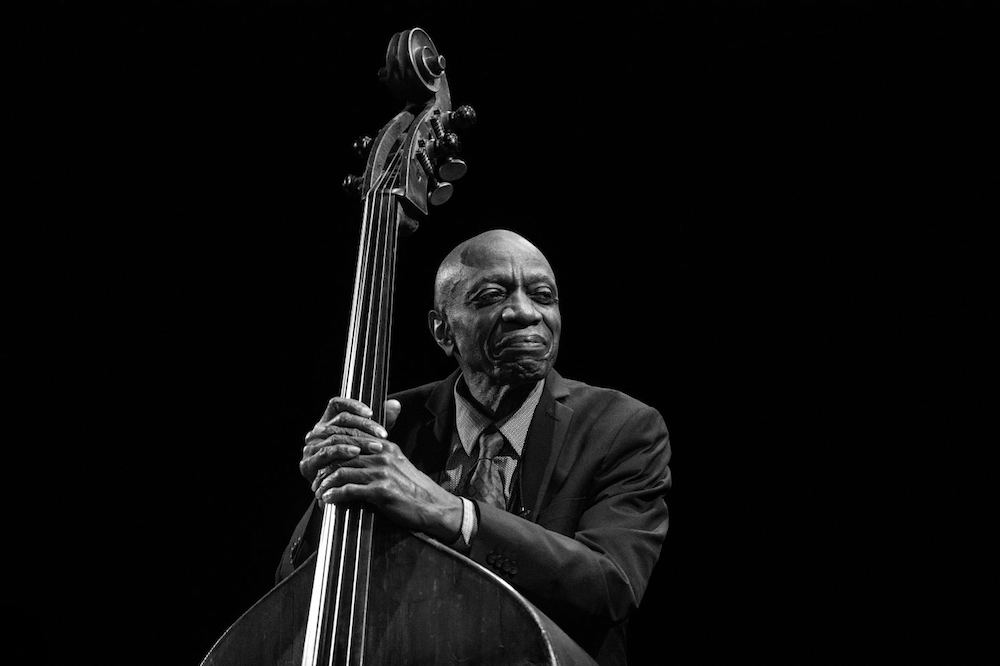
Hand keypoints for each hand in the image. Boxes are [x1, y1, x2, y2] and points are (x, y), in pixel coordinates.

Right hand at [300, 396, 399, 484]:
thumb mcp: (370, 444)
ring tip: (377, 447)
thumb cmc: (358, 468)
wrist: (344, 501)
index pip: (336, 405)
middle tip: (383, 435)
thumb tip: (395, 404)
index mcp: (328, 424)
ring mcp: (310, 449)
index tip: (372, 412)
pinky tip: (356, 453)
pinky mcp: (307, 465)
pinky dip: (342, 451)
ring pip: (335, 436)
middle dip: (364, 427)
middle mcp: (316, 434)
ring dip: (358, 440)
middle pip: (340, 421)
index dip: (352, 405)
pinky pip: (325, 453)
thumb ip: (379, 424)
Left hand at [301, 396, 462, 542]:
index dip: (331, 445)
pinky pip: (349, 490)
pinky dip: (335, 495)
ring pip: (342, 471)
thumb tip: (359, 455)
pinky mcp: (381, 491)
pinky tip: (327, 499)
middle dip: (325, 465)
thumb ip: (380, 455)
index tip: (318, 454)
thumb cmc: (414, 488)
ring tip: (318, 491)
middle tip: (314, 477)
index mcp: (386, 446)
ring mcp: (381, 473)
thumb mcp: (399, 463)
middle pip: (343, 454)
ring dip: (326, 482)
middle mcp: (382, 455)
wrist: (434, 506)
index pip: (351, 438)